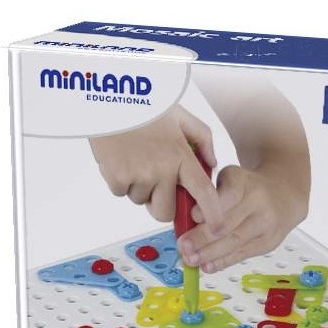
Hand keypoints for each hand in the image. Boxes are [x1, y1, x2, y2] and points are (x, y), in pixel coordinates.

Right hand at [89, 109, 220, 224]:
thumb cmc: (146, 108)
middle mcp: (162, 170)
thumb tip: (211, 164)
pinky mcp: (117, 178)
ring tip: (137, 159)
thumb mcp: (182, 117)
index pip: (203, 193)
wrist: (110, 100)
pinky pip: (123, 193)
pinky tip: (123, 158)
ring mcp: (138, 176)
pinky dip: (122, 182)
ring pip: (142, 201)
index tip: (218, 228)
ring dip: (141, 189)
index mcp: (181, 156)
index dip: (213, 215)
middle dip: (163, 204)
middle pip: (165, 212)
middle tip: (157, 182)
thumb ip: (203, 140)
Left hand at [177, 164, 307, 272]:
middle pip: (228, 223)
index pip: (228, 196)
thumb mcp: (229, 179)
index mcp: (244, 180)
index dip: (210, 208)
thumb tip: (184, 222)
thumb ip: (208, 195)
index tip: (192, 217)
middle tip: (184, 247)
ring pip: (234, 241)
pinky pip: (242, 254)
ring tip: (191, 260)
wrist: (284, 194)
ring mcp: (266, 223)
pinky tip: (208, 266)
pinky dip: (223, 262)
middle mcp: (258, 201)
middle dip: (202, 238)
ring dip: (209, 254)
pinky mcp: (269, 241)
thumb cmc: (247, 188)